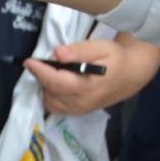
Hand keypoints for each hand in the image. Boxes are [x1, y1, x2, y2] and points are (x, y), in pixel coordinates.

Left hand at [26, 34, 159, 116]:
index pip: (56, 82)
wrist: (130, 75)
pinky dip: (50, 94)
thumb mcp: (100, 47)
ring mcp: (78, 110)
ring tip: (55, 72)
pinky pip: (54, 106)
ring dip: (46, 86)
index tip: (29, 61)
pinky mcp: (76, 113)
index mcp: (88, 86)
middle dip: (43, 76)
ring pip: (49, 100)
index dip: (40, 72)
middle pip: (50, 92)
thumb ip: (78, 51)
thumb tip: (57, 53)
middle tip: (49, 62)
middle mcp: (81, 102)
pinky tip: (57, 83)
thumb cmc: (115, 58)